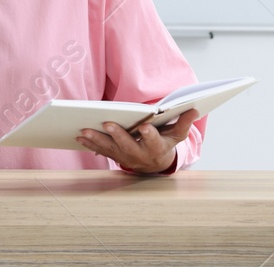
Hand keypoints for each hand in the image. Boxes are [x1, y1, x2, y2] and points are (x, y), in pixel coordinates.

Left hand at [76, 108, 198, 174]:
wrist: (155, 165)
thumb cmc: (166, 144)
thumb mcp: (177, 135)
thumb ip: (184, 122)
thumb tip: (194, 108)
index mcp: (157, 148)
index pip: (154, 141)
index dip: (150, 134)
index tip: (145, 126)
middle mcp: (141, 155)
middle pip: (129, 146)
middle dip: (118, 135)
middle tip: (108, 123)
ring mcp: (127, 158)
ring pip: (111, 150)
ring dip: (97, 140)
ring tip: (84, 130)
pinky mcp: (116, 157)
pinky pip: (102, 151)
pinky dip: (90, 144)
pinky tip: (80, 136)